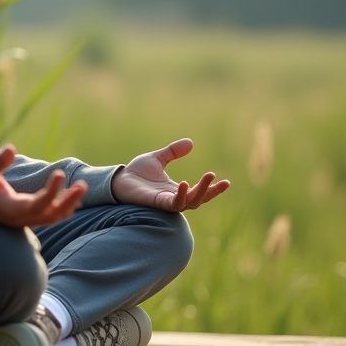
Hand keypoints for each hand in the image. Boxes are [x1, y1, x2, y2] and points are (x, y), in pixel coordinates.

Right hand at [0, 146, 86, 227]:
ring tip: (81, 188)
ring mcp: (24, 221)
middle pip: (51, 215)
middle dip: (68, 200)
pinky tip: (73, 199)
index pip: (38, 204)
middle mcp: (20, 219)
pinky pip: (49, 218)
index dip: (51, 191)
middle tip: (82, 185)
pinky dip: (63, 210)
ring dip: (69, 205)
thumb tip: (11, 148)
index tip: (59, 173)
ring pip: (52, 219)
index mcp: (11, 209)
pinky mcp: (27, 219)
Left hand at [111, 138, 229, 211]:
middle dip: (211, 191)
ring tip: (209, 177)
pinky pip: (173, 203)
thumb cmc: (137, 173)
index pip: (199, 193)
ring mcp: (166, 202)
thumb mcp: (158, 158)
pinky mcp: (156, 203)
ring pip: (189, 203)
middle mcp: (173, 198)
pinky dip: (181, 195)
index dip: (212, 189)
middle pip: (198, 200)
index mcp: (176, 190)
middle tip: (221, 180)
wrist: (118, 179)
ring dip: (201, 192)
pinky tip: (185, 184)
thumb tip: (190, 143)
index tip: (226, 182)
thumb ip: (173, 152)